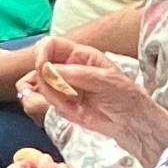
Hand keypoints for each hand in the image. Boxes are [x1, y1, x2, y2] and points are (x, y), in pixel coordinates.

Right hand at [24, 39, 167, 155]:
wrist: (129, 122)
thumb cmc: (123, 95)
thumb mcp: (104, 79)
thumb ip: (75, 73)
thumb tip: (47, 70)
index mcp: (79, 55)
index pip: (50, 45)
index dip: (41, 53)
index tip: (41, 67)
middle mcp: (67, 67)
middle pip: (39, 66)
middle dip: (45, 81)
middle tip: (62, 93)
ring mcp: (61, 85)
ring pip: (39, 86)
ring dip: (53, 97)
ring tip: (75, 105)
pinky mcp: (60, 102)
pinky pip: (46, 102)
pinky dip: (57, 107)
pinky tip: (75, 110)